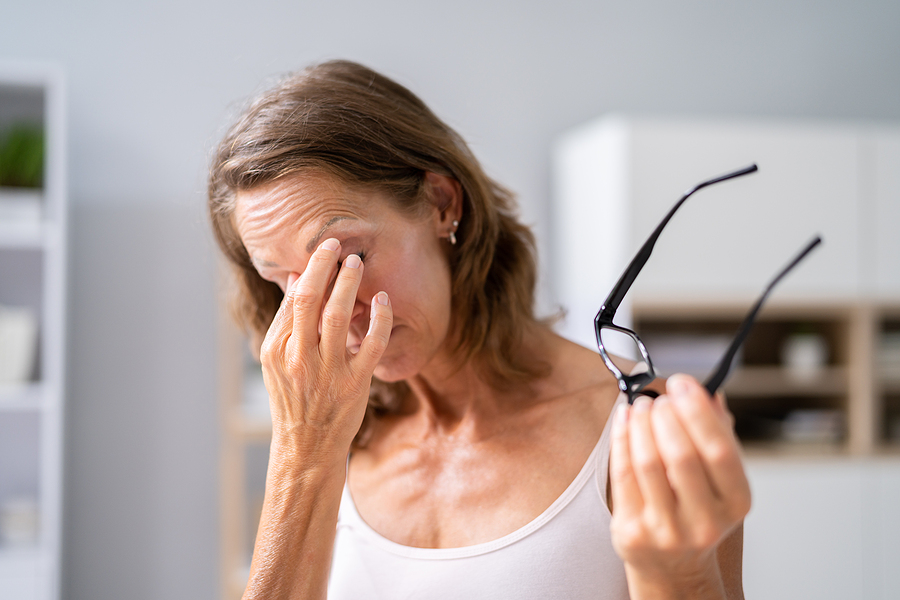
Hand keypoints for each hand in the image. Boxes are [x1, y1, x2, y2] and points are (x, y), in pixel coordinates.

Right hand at [258, 238, 392, 459]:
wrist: (306, 446)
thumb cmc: (294, 399)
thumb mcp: (276, 361)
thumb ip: (286, 322)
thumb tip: (294, 278)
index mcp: (277, 348)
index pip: (293, 298)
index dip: (311, 269)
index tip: (325, 250)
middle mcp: (299, 357)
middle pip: (310, 300)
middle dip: (326, 266)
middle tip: (339, 245)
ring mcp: (328, 371)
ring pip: (339, 317)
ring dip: (350, 284)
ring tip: (358, 263)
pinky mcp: (354, 384)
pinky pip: (372, 344)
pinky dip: (380, 319)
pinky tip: (383, 300)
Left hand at [609, 374, 750, 594]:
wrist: (674, 568)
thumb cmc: (697, 512)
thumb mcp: (721, 481)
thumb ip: (719, 437)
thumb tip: (711, 394)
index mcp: (735, 503)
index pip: (719, 450)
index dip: (698, 410)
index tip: (683, 384)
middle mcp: (705, 521)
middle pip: (681, 454)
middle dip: (666, 415)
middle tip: (659, 396)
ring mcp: (667, 530)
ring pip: (648, 462)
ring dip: (641, 423)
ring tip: (641, 405)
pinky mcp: (633, 532)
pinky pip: (622, 474)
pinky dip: (621, 439)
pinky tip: (625, 420)